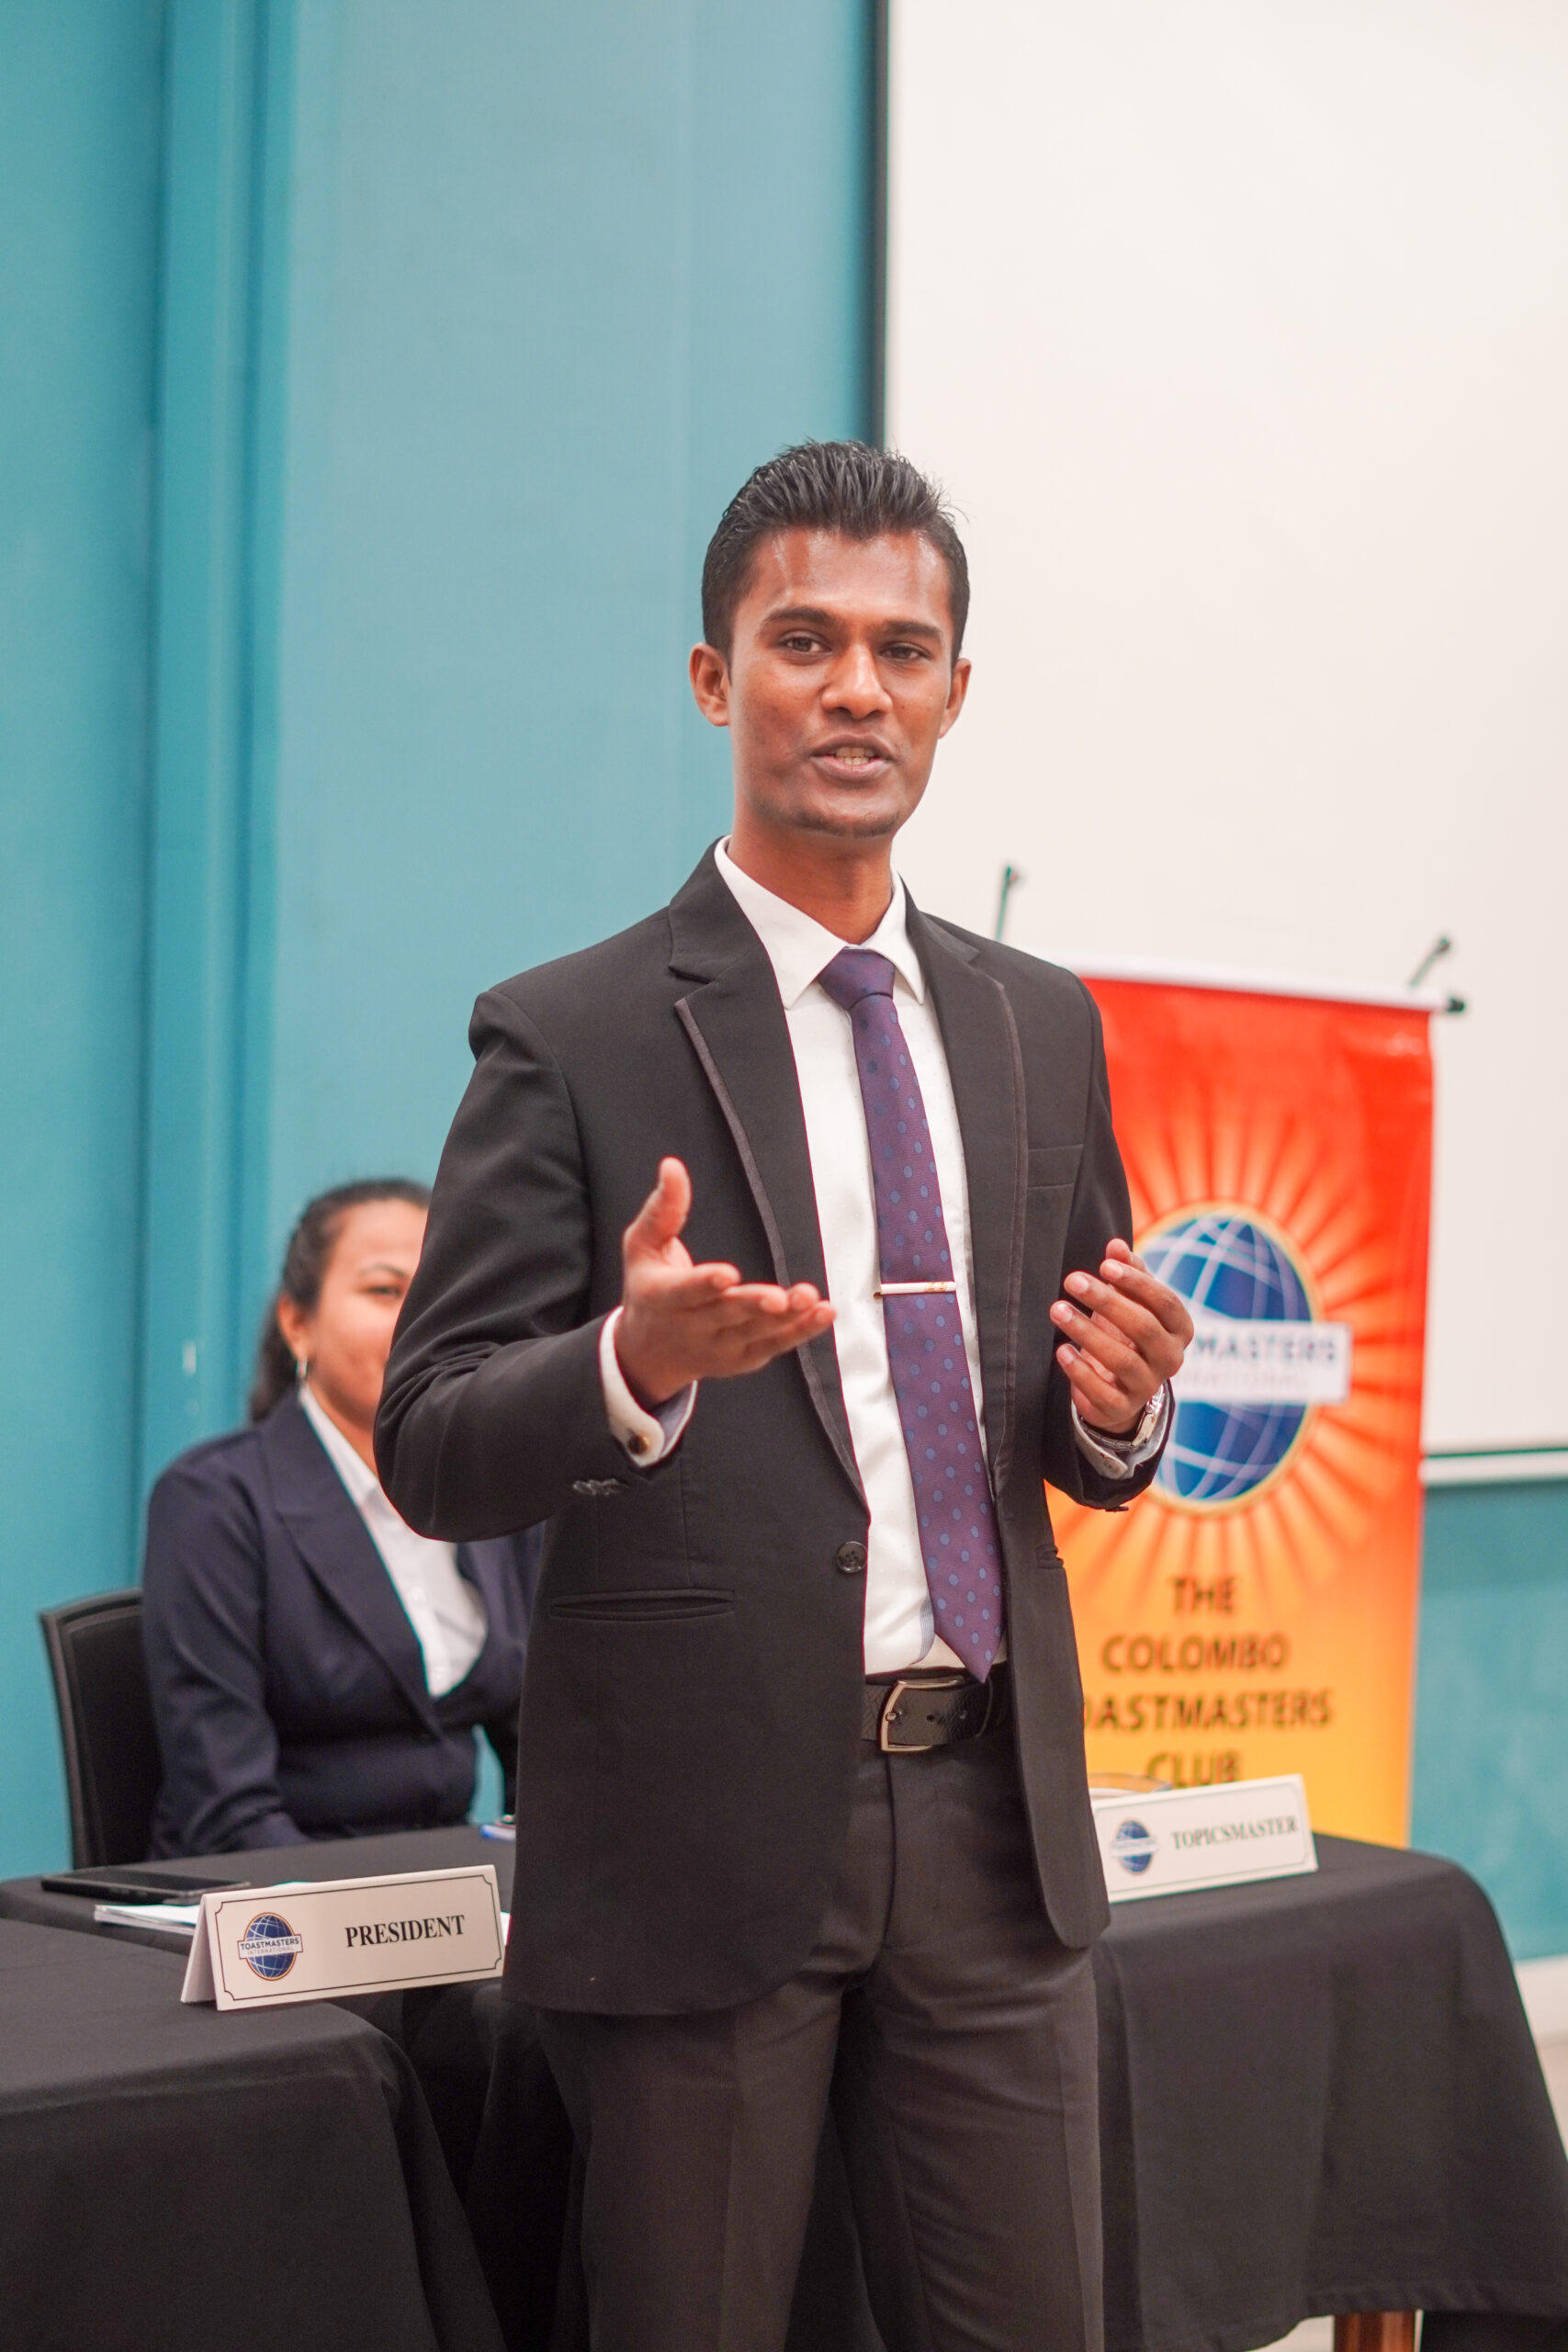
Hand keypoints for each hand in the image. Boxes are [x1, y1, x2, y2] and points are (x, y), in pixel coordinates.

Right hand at [615, 1158, 835, 1407]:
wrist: (648, 1353)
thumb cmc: (648, 1287)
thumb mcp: (641, 1247)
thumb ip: (661, 1209)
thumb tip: (672, 1166)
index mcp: (660, 1298)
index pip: (683, 1292)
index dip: (705, 1284)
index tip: (728, 1275)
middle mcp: (690, 1328)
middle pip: (724, 1316)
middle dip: (751, 1306)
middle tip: (777, 1297)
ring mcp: (719, 1347)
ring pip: (754, 1333)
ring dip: (785, 1318)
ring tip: (810, 1299)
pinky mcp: (743, 1358)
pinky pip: (774, 1345)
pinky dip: (800, 1332)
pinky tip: (824, 1314)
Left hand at [1049, 1237, 1191, 1435]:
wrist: (1118, 1387)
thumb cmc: (1125, 1332)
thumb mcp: (1129, 1301)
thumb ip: (1126, 1273)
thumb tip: (1116, 1245)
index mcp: (1180, 1329)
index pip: (1166, 1302)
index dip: (1136, 1282)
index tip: (1104, 1266)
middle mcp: (1171, 1359)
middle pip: (1144, 1328)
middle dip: (1107, 1302)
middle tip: (1072, 1280)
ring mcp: (1148, 1386)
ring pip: (1122, 1359)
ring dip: (1087, 1332)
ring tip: (1058, 1310)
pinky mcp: (1121, 1408)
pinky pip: (1102, 1391)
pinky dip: (1080, 1371)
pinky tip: (1061, 1350)